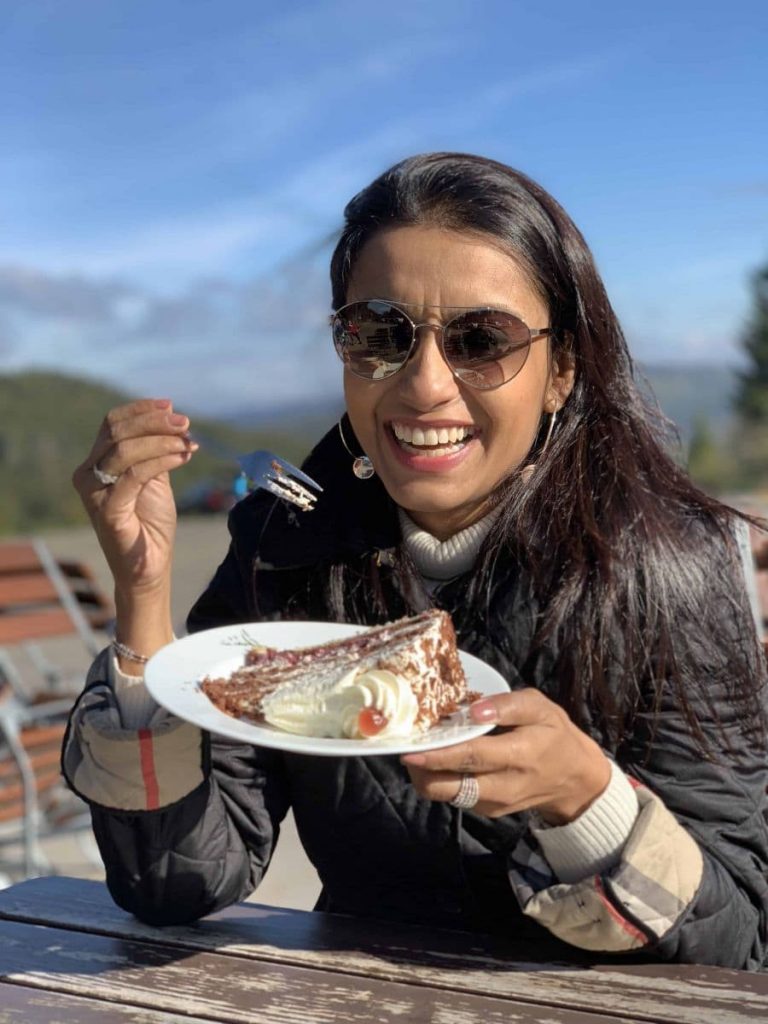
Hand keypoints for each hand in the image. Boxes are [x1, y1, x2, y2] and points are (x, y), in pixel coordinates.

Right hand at [72, 398, 197, 595]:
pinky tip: (182, 458)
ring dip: (162, 441)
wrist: (149, 566)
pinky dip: (162, 461)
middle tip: (185, 424)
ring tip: (188, 444)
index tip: (172, 407)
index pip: (113, 423)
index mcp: (96, 463)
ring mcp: (94, 493)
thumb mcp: (155, 478)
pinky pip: (135, 475)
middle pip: (117, 431)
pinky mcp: (108, 510)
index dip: (141, 410)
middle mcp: (88, 474)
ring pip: (125, 450)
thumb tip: (172, 416)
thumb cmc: (150, 523)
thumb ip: (156, 449)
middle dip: (155, 422)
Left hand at [401, 689, 610, 822]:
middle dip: (419, 769)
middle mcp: (503, 786)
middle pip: (447, 787)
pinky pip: (454, 797)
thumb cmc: (554, 735)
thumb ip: (508, 705)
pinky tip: (439, 759)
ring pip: (445, 795)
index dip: (436, 755)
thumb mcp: (540, 708)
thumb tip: (474, 710)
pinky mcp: (487, 812)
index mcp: (518, 755)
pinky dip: (440, 779)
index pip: (469, 757)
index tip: (408, 748)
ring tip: (419, 749)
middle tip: (405, 746)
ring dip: (426, 775)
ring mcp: (493, 804)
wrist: (574, 780)